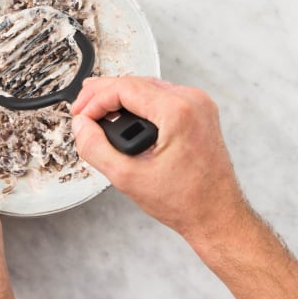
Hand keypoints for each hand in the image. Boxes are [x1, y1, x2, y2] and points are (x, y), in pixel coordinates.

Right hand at [70, 76, 249, 243]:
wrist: (217, 216)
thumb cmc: (185, 201)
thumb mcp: (128, 177)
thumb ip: (95, 148)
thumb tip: (81, 127)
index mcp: (178, 111)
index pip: (124, 88)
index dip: (94, 99)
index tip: (80, 117)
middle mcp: (193, 101)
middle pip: (135, 82)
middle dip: (103, 95)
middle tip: (81, 111)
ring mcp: (199, 105)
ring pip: (147, 87)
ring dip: (119, 98)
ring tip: (96, 113)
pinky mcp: (199, 113)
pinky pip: (161, 97)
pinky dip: (138, 104)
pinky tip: (121, 115)